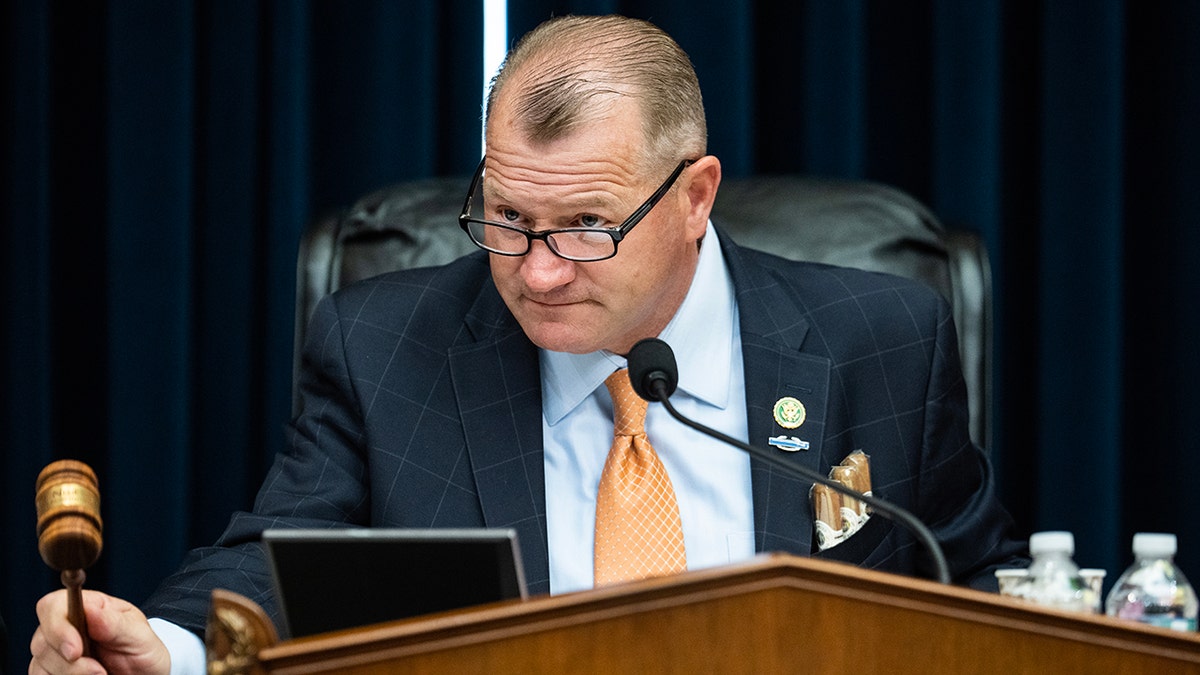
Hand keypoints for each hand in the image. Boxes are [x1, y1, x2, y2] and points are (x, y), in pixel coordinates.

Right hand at [30, 589, 171, 674]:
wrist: (147, 674)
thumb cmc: (142, 650)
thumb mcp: (138, 635)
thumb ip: (114, 623)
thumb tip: (90, 608)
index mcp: (87, 607)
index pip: (52, 606)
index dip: (58, 628)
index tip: (75, 651)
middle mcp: (65, 627)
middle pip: (42, 641)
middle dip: (70, 662)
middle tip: (99, 671)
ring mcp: (55, 652)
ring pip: (40, 665)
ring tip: (100, 674)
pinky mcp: (51, 672)